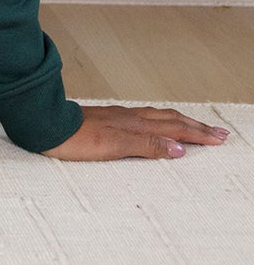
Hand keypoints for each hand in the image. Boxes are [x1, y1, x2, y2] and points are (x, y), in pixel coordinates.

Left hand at [43, 104, 229, 160]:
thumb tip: (179, 148)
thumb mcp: (114, 146)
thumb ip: (146, 145)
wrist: (44, 127)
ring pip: (156, 117)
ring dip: (179, 122)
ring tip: (194, 126)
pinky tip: (154, 125)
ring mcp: (118, 117)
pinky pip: (142, 119)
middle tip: (218, 134)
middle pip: (169, 119)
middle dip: (195, 127)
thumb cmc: (74, 139)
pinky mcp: (107, 121)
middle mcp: (129, 117)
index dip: (197, 134)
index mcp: (134, 123)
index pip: (174, 128)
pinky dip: (159, 123)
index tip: (219, 139)